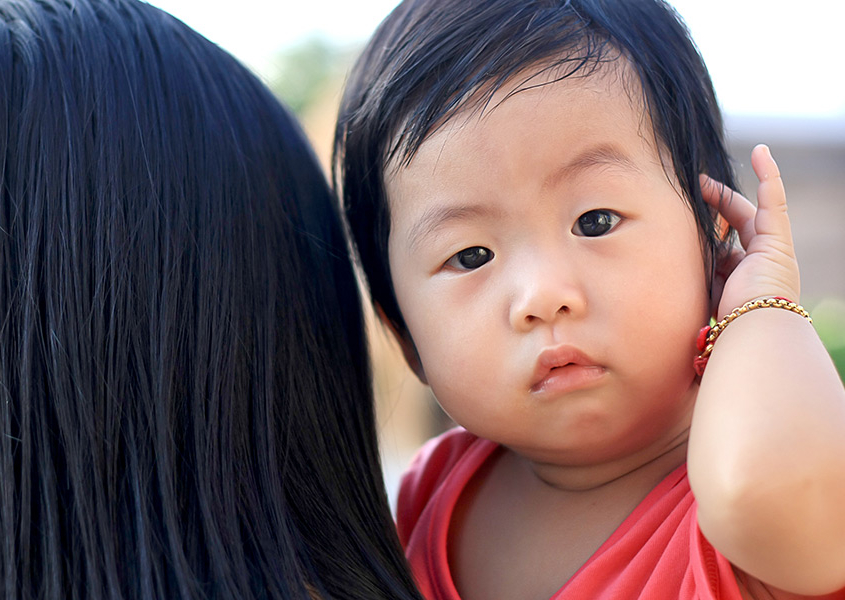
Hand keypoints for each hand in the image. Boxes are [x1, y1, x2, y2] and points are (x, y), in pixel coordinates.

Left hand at [700, 144, 800, 318]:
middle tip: (691, 189)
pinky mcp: (778, 242)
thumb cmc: (723, 328)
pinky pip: (774, 201)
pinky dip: (769, 176)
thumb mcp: (701, 304)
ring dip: (722, 194)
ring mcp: (771, 253)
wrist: (752, 332)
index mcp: (740, 281)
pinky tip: (761, 152)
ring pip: (745, 213)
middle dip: (713, 206)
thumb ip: (692, 289)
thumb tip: (659, 292)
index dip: (709, 231)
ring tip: (697, 180)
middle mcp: (759, 266)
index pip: (724, 248)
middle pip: (734, 226)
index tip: (691, 216)